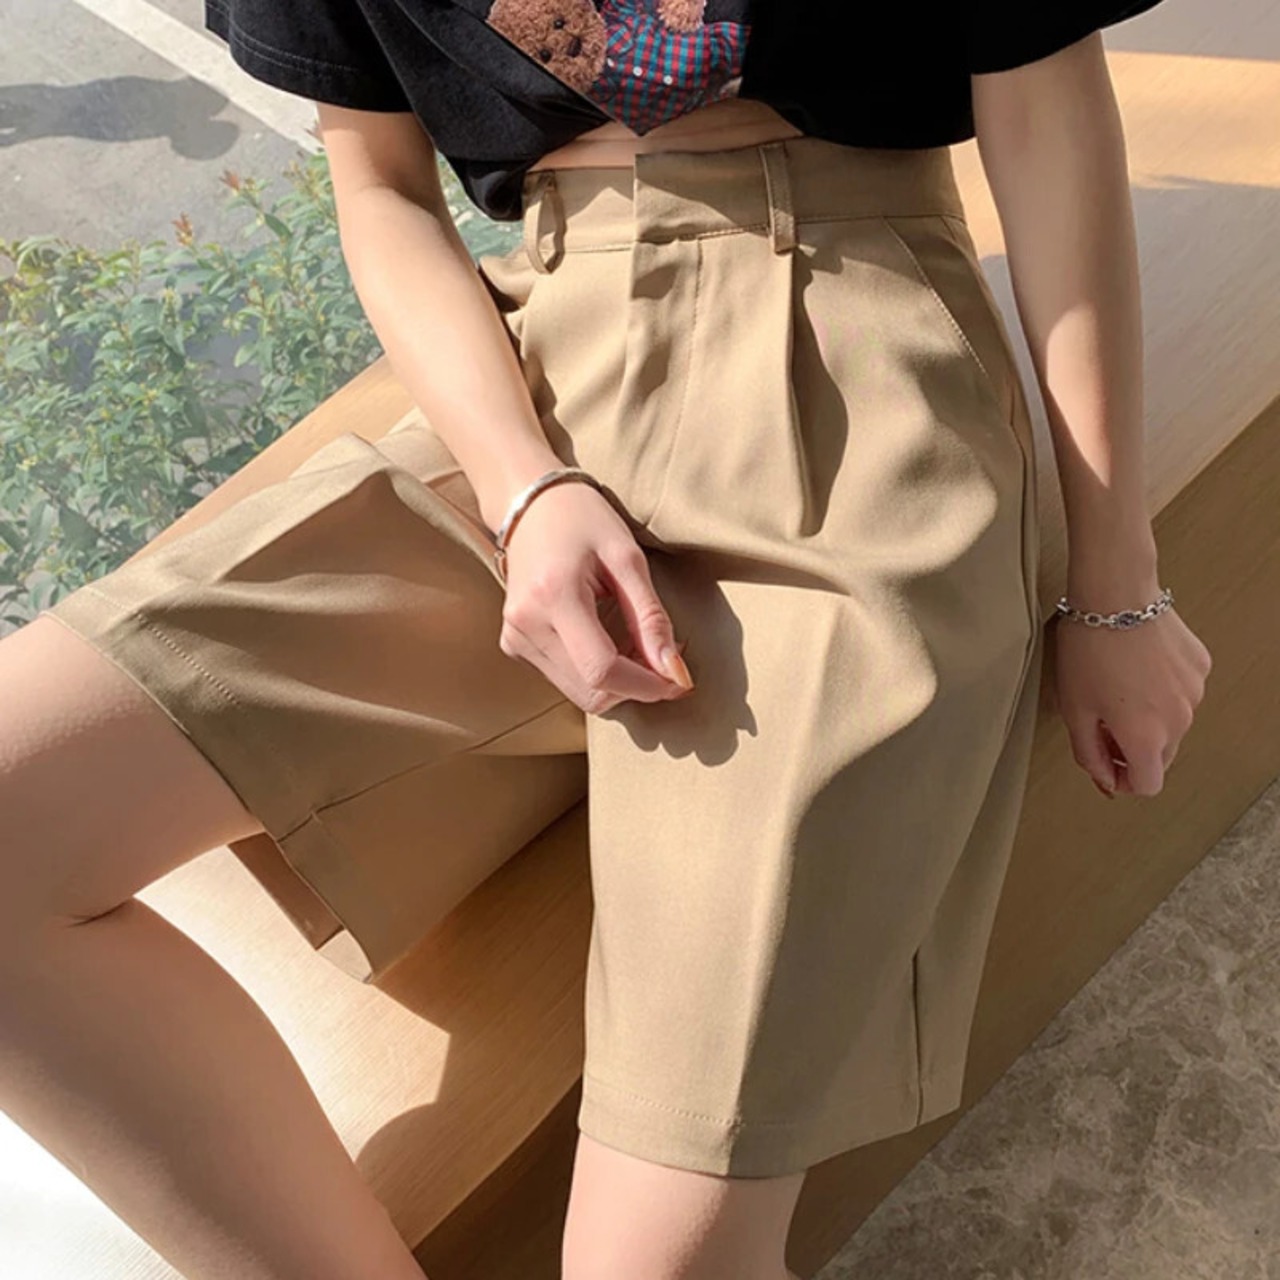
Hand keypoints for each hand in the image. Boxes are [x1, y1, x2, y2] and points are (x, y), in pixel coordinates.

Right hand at [496, 480, 694, 714]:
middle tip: (665, 658)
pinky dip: (596, 673)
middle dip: (636, 687)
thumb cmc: (583, 520)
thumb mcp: (628, 559)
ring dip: (619, 681)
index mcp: (555, 596)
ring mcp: (515, 638)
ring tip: (638, 642)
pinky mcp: (514, 645)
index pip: (602, 670)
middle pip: (591, 692)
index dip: (646, 685)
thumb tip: (674, 671)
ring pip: (580, 693)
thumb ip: (651, 618)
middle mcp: (526, 624)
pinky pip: (565, 680)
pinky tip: (610, 640)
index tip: (679, 679)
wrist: (531, 505)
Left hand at [1052, 605, 1211, 797]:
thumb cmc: (1088, 650)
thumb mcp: (1074, 710)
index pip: (1147, 786)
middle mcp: (1180, 720)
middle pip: (1161, 757)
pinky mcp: (1200, 666)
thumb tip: (1104, 779)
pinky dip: (1162, 690)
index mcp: (1147, 737)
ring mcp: (1195, 692)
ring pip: (1173, 723)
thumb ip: (1089, 754)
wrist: (1116, 595)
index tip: (1106, 766)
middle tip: (1103, 725)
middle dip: (1133, 750)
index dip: (1122, 781)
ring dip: (1149, 718)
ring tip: (1118, 688)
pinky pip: (1182, 692)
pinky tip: (1138, 666)